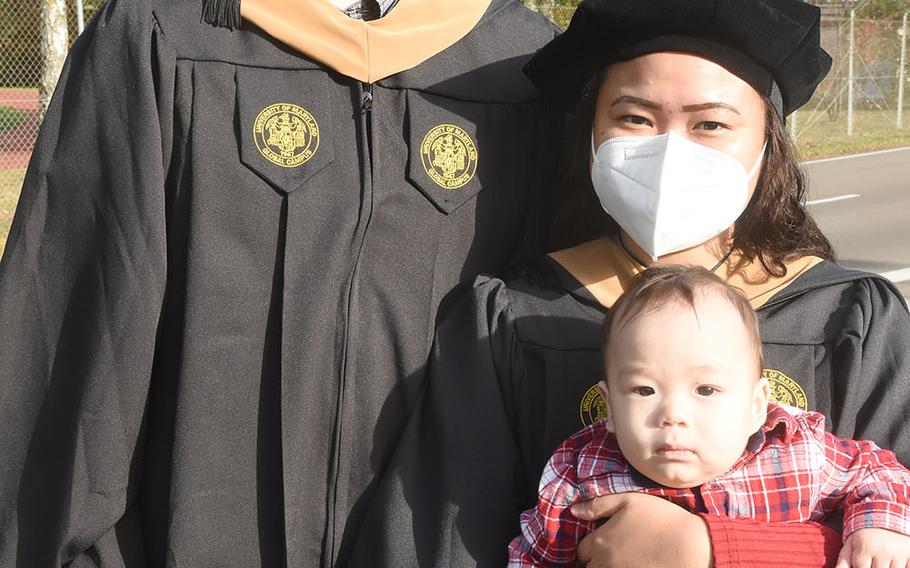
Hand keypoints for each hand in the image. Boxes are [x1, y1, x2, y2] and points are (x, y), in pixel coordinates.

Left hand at [571, 493, 712, 567]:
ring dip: (605, 567)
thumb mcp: (628, 501)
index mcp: (599, 542)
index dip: (589, 547)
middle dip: (595, 561)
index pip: (581, 552)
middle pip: (588, 567)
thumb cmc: (661, 519)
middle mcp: (605, 564)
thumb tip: (574, 510)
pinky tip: (632, 564)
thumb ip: (598, 505)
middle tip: (610, 553)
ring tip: (619, 560)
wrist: (691, 546)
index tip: (600, 543)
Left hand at [835, 528, 909, 567]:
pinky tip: (894, 562)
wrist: (886, 514)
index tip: (863, 563)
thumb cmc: (864, 533)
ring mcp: (899, 553)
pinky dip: (902, 567)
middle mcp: (883, 551)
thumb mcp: (851, 543)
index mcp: (865, 548)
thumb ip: (843, 561)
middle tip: (873, 561)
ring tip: (882, 561)